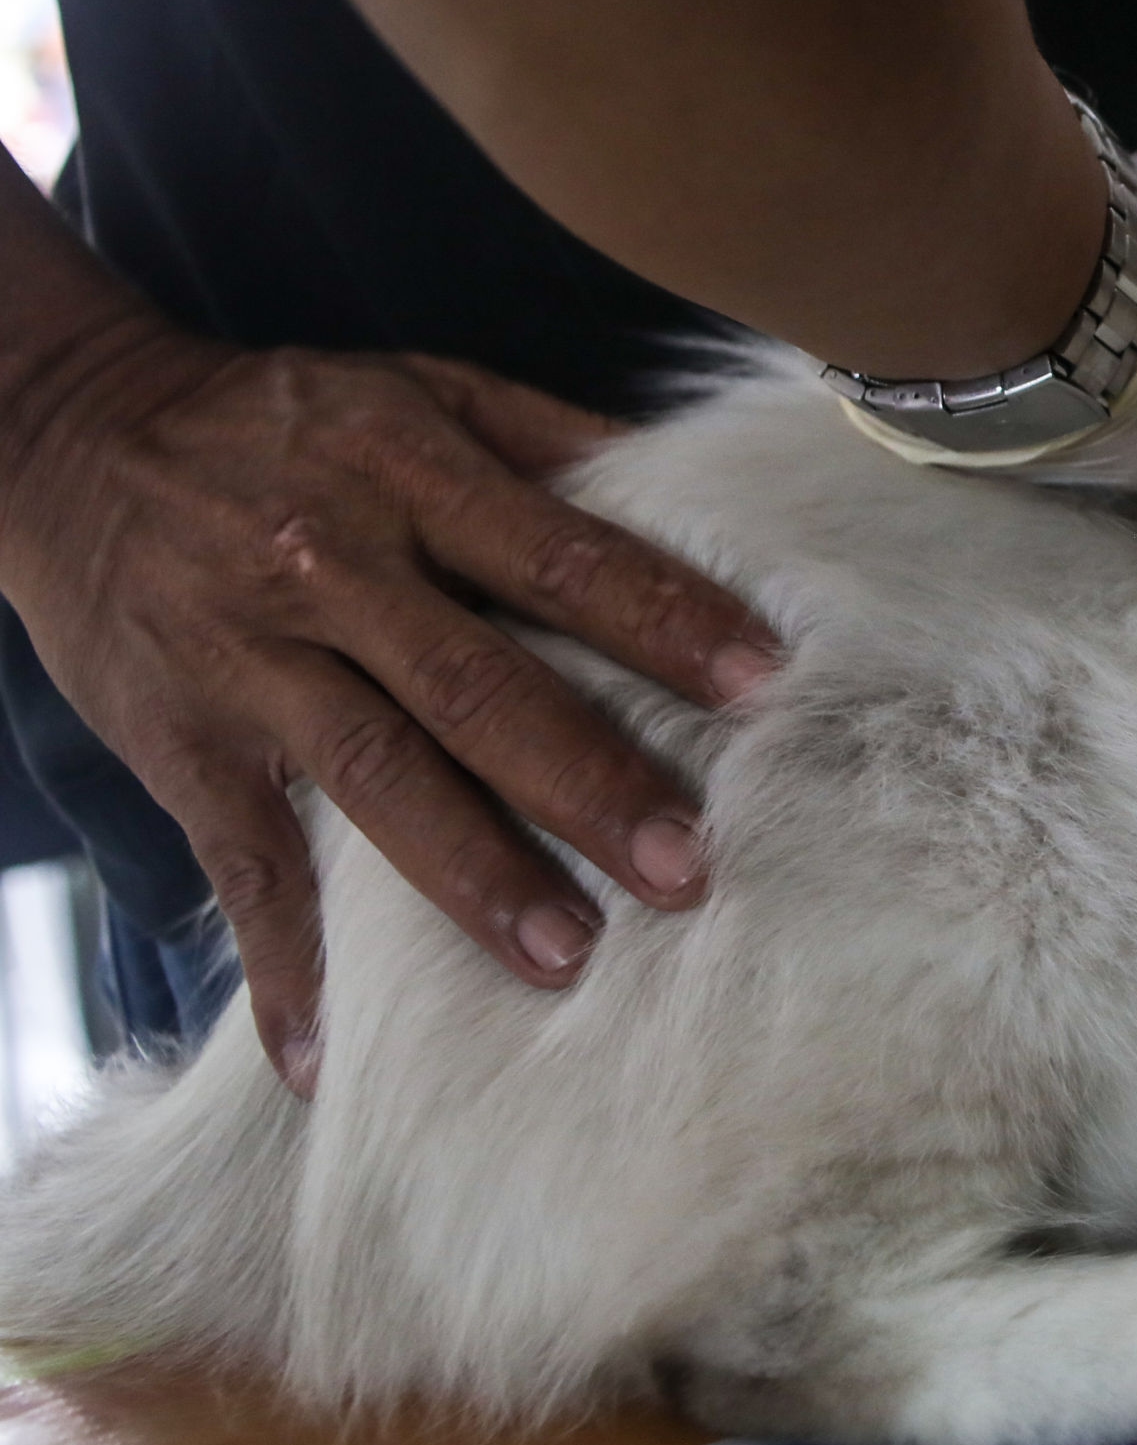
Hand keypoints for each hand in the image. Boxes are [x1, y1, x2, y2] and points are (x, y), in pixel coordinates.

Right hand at [0, 317, 780, 1092]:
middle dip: (586, 778)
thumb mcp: (422, 386)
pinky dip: (283, 966)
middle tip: (685, 864)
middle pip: (475, 684)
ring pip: (374, 779)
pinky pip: (241, 865)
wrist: (69, 437)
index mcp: (406, 470)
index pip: (558, 553)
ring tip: (566, 956)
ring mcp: (249, 662)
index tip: (760, 682)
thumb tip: (699, 480)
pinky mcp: (180, 744)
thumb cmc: (287, 419)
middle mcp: (328, 566)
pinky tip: (327, 1058)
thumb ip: (554, 437)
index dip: (661, 616)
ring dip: (472, 877)